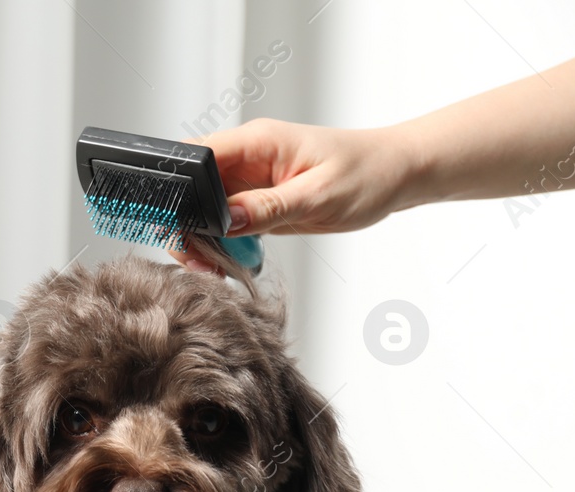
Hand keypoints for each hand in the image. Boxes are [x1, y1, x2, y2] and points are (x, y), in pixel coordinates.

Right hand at [172, 119, 414, 271]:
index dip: (178, 192)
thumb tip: (223, 220)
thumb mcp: (319, 196)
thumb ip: (268, 208)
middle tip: (201, 261)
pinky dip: (219, 243)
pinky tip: (231, 260)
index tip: (182, 228)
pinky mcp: (256, 198)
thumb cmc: (368, 173)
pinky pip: (221, 221)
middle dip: (184, 225)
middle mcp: (247, 157)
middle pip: (189, 187)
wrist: (396, 173)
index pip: (196, 158)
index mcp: (258, 142)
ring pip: (200, 208)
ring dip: (201, 239)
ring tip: (216, 267)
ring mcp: (248, 178)